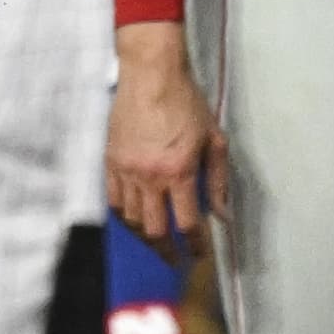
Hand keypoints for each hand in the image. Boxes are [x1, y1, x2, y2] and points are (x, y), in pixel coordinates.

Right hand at [106, 21, 226, 251]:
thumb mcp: (213, 139)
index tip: (200, 255)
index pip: (188, 223)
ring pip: (132, 220)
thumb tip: (223, 214)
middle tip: (175, 259)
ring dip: (146, 235)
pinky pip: (114, 200)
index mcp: (179, 171)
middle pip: (155, 230)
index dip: (196, 245)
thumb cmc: (186, 102)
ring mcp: (126, 170)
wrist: (151, 74)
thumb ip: (218, 180)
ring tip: (156, 241)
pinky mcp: (110, 161)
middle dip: (167, 251)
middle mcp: (150, 176)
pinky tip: (134, 219)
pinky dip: (125, 216)